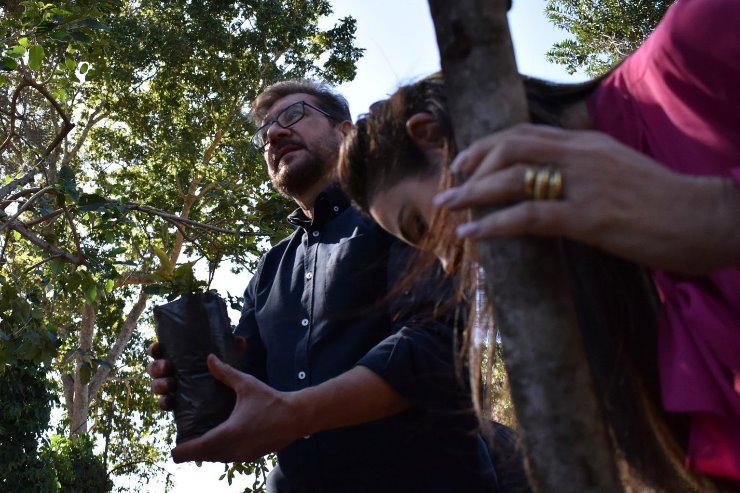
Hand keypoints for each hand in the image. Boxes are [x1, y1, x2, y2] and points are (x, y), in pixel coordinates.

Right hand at [146, 337, 246, 410]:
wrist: (228, 396)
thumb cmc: (221, 370)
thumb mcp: (227, 358)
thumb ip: (232, 348)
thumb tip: (240, 340)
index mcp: (178, 356)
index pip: (160, 350)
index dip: (155, 348)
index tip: (157, 347)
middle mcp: (171, 371)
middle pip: (154, 368)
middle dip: (156, 367)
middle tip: (167, 367)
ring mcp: (172, 388)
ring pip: (156, 385)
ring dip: (160, 384)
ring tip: (170, 384)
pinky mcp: (175, 403)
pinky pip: (163, 404)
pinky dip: (164, 402)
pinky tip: (170, 401)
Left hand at [171, 354, 304, 462]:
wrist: (297, 417)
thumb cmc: (271, 400)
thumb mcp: (247, 384)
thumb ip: (226, 373)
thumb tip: (209, 359)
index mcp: (227, 434)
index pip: (196, 450)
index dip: (182, 451)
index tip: (173, 449)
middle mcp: (233, 449)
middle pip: (204, 456)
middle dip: (193, 451)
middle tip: (185, 440)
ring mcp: (243, 455)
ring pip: (218, 458)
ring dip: (208, 452)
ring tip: (201, 439)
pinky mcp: (252, 456)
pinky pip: (230, 458)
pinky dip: (222, 452)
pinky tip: (223, 441)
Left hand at [434, 124, 739, 274]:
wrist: (704, 218)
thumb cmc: (661, 202)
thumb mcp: (616, 172)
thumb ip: (579, 171)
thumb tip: (543, 187)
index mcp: (586, 143)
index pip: (525, 132)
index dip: (488, 145)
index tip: (465, 161)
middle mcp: (581, 155)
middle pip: (511, 146)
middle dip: (473, 163)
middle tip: (450, 184)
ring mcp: (584, 184)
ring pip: (512, 178)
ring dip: (472, 193)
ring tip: (447, 208)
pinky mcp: (589, 218)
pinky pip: (528, 216)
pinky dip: (493, 224)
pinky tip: (472, 233)